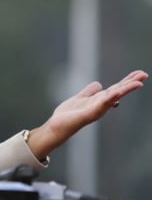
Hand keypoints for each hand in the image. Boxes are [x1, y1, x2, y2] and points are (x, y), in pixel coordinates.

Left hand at [27, 70, 147, 159]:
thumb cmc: (68, 115)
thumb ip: (89, 91)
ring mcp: (96, 110)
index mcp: (99, 100)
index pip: (117, 88)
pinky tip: (116, 93)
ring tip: (138, 83)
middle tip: (144, 75)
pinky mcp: (88, 114)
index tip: (140, 74)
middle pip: (119, 91)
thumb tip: (99, 84)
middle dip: (131, 83)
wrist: (57, 126)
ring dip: (126, 90)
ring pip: (114, 97)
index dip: (128, 81)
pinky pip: (100, 105)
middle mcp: (101, 105)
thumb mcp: (80, 98)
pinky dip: (109, 99)